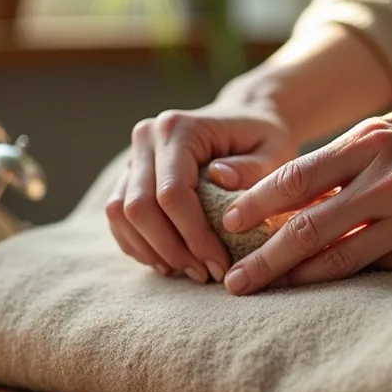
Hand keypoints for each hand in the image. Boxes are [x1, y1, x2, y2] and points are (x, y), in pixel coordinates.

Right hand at [106, 101, 296, 281]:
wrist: (244, 118)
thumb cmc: (263, 139)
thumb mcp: (274, 151)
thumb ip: (252, 168)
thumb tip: (221, 179)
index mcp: (179, 129)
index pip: (172, 193)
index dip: (194, 237)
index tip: (220, 264)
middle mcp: (147, 138)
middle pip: (139, 208)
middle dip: (172, 250)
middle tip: (205, 274)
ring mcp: (133, 157)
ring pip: (121, 215)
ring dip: (152, 251)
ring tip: (190, 271)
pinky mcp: (128, 176)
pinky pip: (117, 218)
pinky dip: (139, 245)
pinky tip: (169, 262)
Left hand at [220, 103, 391, 294]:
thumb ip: (347, 160)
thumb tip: (295, 197)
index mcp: (371, 140)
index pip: (297, 177)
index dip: (257, 203)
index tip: (228, 223)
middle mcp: (385, 177)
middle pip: (307, 224)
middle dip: (263, 256)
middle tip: (232, 280)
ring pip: (337, 255)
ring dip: (293, 277)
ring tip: (261, 291)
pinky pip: (375, 267)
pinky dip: (340, 279)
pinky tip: (315, 289)